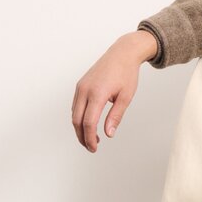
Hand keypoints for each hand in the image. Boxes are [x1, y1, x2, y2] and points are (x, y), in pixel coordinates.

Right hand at [71, 30, 156, 152]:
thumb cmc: (126, 74)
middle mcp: (85, 90)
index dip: (90, 138)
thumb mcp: (125, 97)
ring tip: (92, 138)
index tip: (95, 148)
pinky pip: (75, 106)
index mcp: (98, 93)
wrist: (122, 53)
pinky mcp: (80, 85)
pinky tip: (89, 124)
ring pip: (74, 114)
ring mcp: (81, 87)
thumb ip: (116, 116)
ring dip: (80, 128)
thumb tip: (109, 134)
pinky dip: (79, 118)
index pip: (89, 122)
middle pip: (77, 120)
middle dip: (82, 137)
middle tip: (92, 148)